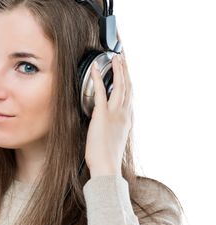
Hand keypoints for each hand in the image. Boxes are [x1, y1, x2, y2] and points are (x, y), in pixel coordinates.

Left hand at [85, 51, 132, 176]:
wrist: (107, 167)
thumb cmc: (107, 157)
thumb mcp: (114, 139)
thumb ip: (113, 127)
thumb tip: (106, 123)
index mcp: (127, 119)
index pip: (130, 95)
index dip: (128, 81)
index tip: (126, 71)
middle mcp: (124, 114)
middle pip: (128, 87)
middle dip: (125, 70)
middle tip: (123, 57)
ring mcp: (115, 114)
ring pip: (119, 86)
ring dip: (117, 70)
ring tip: (115, 58)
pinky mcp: (103, 115)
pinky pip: (100, 93)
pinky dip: (97, 79)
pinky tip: (94, 69)